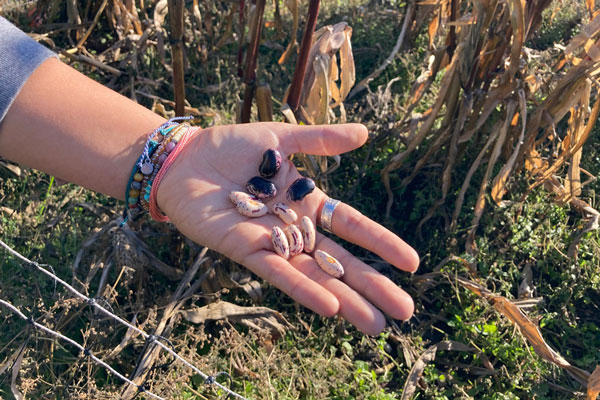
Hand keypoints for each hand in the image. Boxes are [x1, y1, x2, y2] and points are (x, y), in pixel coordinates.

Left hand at [156, 122, 418, 334]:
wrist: (184, 158)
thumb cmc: (229, 147)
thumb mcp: (281, 138)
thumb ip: (320, 140)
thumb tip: (366, 133)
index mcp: (306, 202)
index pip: (351, 225)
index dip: (380, 243)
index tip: (412, 263)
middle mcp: (294, 228)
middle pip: (340, 261)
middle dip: (371, 285)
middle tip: (404, 312)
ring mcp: (272, 242)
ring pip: (315, 275)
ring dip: (345, 299)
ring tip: (374, 324)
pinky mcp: (245, 250)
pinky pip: (278, 273)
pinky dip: (303, 289)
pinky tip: (329, 307)